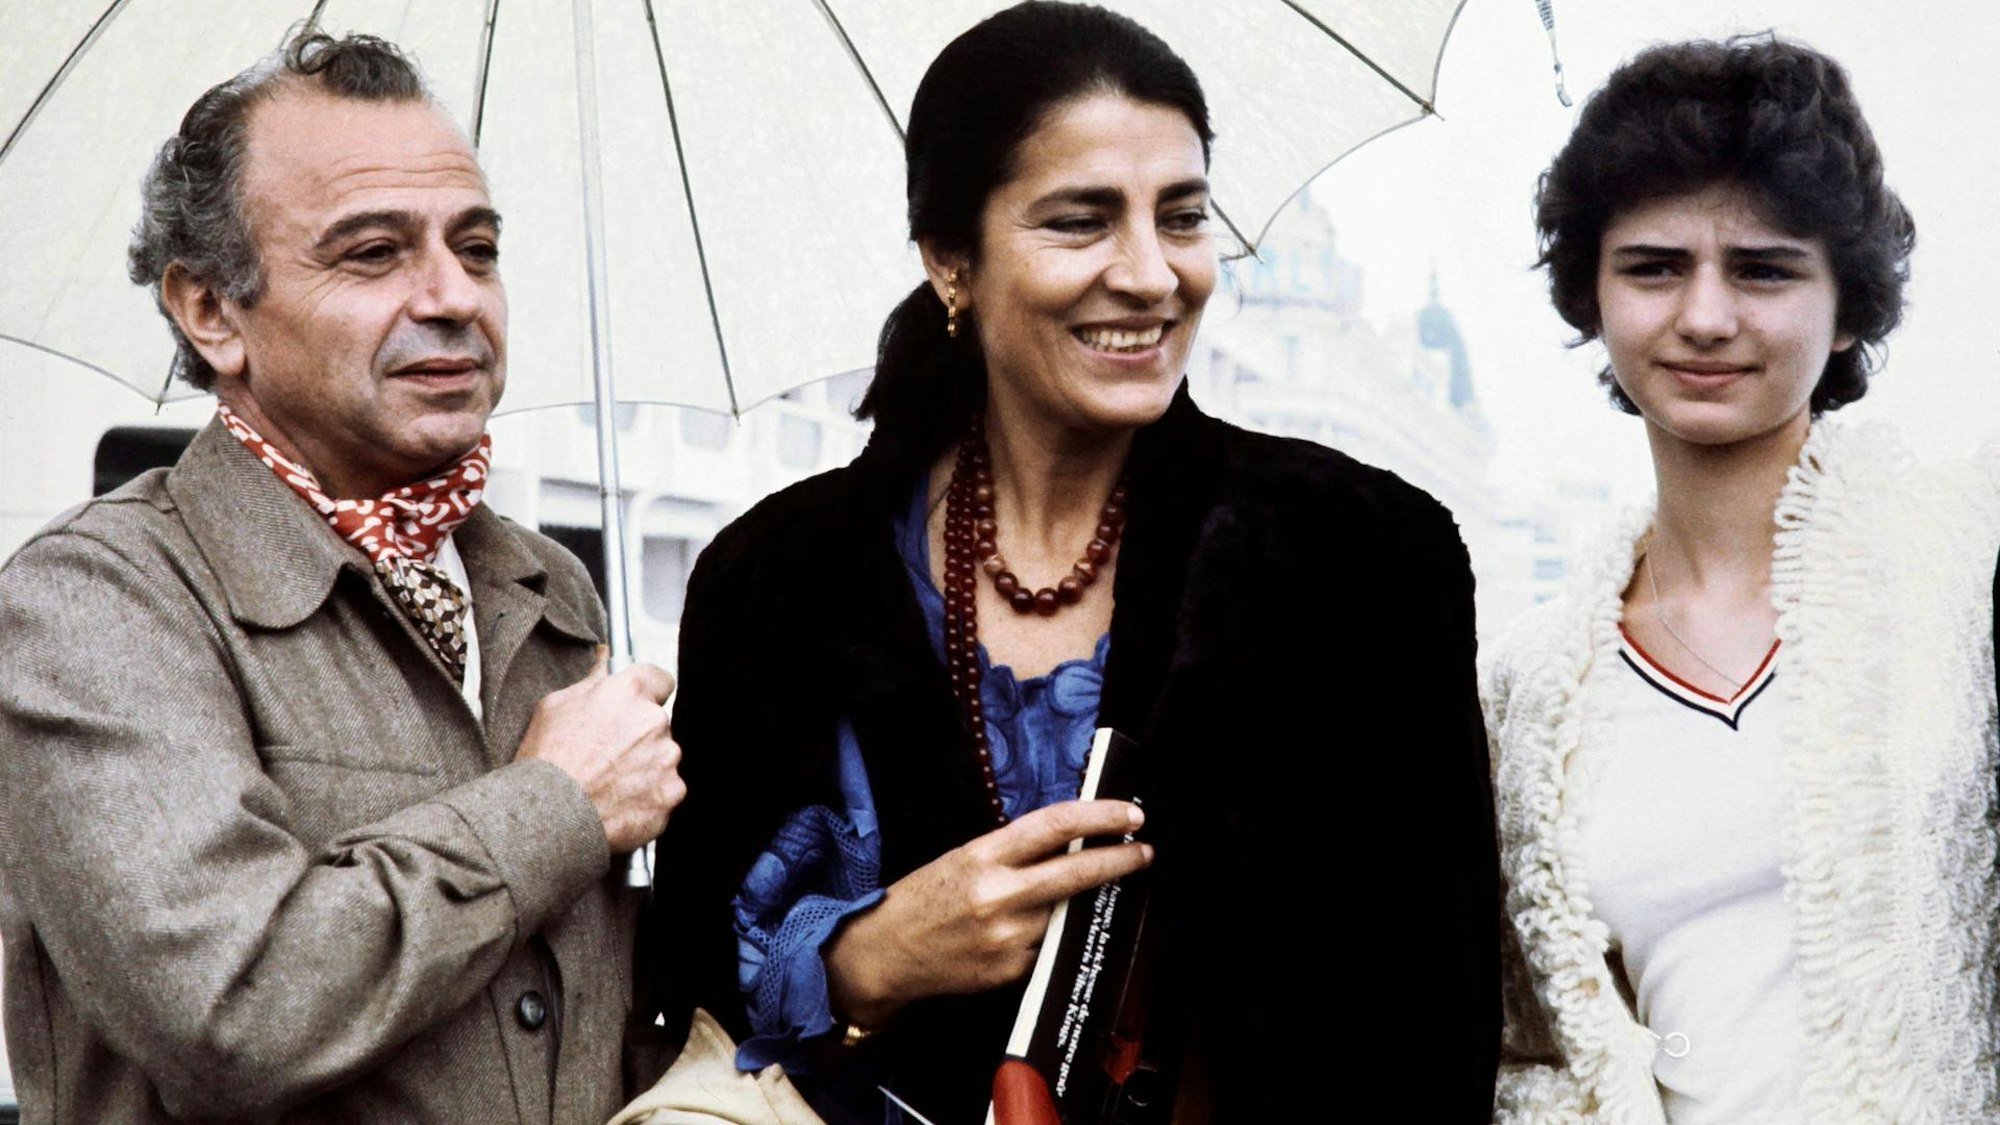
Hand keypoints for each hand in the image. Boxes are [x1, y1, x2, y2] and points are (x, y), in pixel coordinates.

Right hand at [516, 647, 684, 852]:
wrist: (547, 817)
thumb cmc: (546, 759)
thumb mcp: (555, 706)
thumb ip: (591, 680)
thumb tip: (605, 657)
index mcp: (629, 692)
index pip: (660, 679)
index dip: (648, 693)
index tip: (635, 706)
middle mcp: (655, 722)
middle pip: (657, 724)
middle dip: (638, 736)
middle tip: (606, 756)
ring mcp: (667, 759)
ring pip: (662, 758)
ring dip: (644, 767)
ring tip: (608, 783)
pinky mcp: (671, 793)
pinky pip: (664, 790)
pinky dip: (647, 797)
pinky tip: (618, 803)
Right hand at [825, 799, 1150, 1026]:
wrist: (885, 953)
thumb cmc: (925, 899)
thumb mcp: (965, 858)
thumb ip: (1016, 852)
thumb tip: (1073, 841)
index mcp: (984, 856)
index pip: (1056, 826)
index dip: (1101, 816)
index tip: (1131, 813)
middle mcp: (998, 895)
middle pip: (1078, 872)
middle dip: (1121, 860)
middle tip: (1144, 851)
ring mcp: (1008, 937)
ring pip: (1066, 913)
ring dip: (1079, 904)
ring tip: (1068, 898)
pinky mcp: (1012, 971)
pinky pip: (1049, 947)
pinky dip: (1049, 938)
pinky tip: (1024, 935)